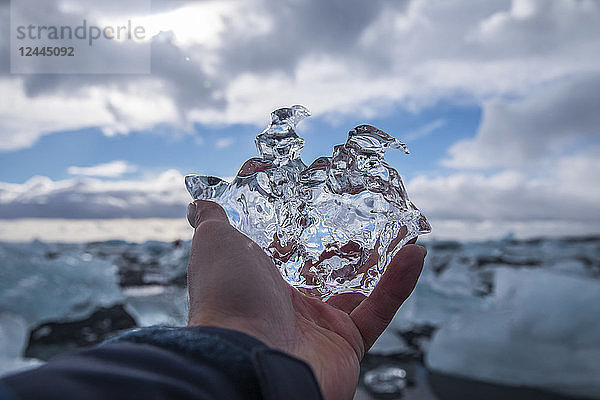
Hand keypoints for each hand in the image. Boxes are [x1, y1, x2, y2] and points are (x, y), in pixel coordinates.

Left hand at [186, 200, 425, 399]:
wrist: (245, 355)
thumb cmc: (227, 295)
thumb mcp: (215, 244)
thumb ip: (212, 222)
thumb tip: (199, 204)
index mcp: (260, 284)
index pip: (287, 256)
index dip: (303, 235)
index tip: (320, 208)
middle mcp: (289, 309)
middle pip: (326, 275)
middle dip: (348, 250)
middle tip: (367, 223)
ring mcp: (319, 328)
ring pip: (359, 291)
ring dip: (383, 264)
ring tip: (403, 233)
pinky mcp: (348, 345)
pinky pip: (380, 311)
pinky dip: (399, 284)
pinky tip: (416, 253)